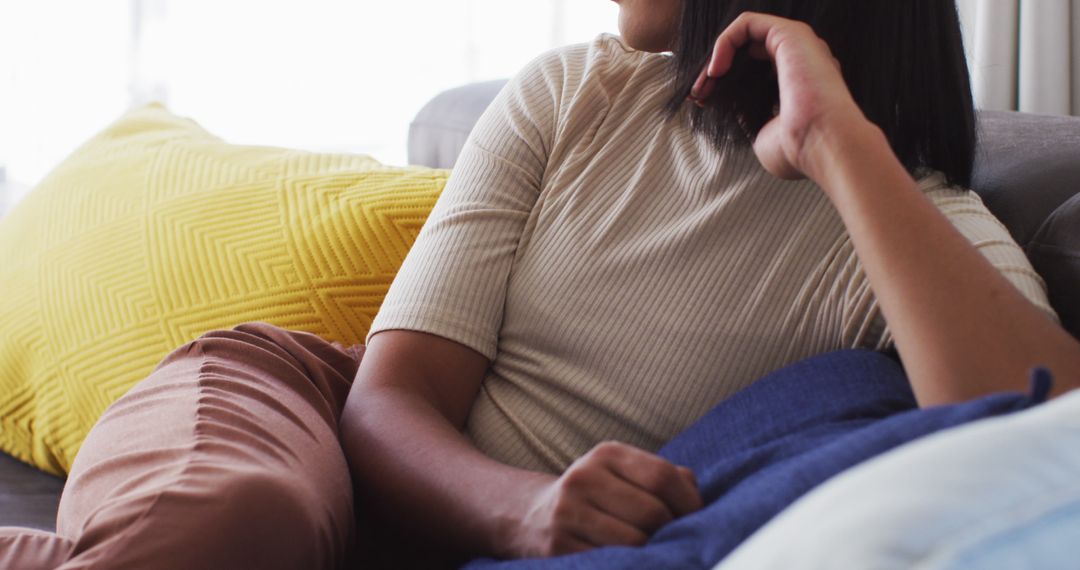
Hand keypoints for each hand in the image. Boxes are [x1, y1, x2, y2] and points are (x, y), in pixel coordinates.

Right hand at [503, 441, 701, 557]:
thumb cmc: (597, 497)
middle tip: (674, 541)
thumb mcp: (625, 474)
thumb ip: (666, 478)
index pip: (662, 477)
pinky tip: (629, 561)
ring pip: (635, 542)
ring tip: (652, 551)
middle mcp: (583, 478)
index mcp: (606, 454)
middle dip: (672, 532)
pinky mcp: (559, 547)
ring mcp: (568, 514)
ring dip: (652, 553)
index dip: (689, 504)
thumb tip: (697, 497)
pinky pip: (611, 561)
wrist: (531, 517)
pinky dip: (630, 564)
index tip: (696, 520)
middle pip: (652, 513)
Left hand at [690, 12, 868, 180]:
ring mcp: (797, 44)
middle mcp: (800, 60)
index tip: (703, 104)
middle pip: (745, 53)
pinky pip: (747, 23)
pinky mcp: (790, 33)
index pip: (752, 71)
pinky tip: (716, 69)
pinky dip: (725, 41)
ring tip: (704, 84)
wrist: (822, 143)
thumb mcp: (762, 137)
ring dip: (716, 57)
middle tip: (698, 95)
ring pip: (744, 36)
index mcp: (797, 83)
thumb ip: (750, 121)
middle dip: (715, 71)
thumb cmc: (797, 149)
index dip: (723, 84)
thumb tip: (736, 113)